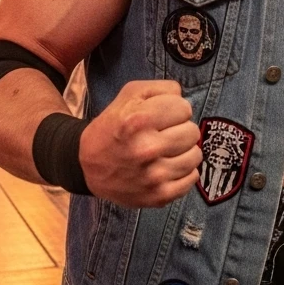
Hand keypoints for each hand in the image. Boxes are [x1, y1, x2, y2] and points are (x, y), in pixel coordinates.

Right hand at [79, 79, 202, 207]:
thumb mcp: (129, 95)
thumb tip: (183, 97)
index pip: (184, 108)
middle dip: (181, 129)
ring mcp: (154, 176)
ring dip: (184, 150)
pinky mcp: (159, 196)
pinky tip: (168, 165)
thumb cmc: (113, 126)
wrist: (88, 167)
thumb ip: (161, 88)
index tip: (164, 115)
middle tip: (164, 133)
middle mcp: (147, 149)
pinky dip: (184, 171)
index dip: (175, 109)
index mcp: (138, 121)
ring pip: (195, 155)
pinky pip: (192, 178)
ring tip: (167, 149)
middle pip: (192, 132)